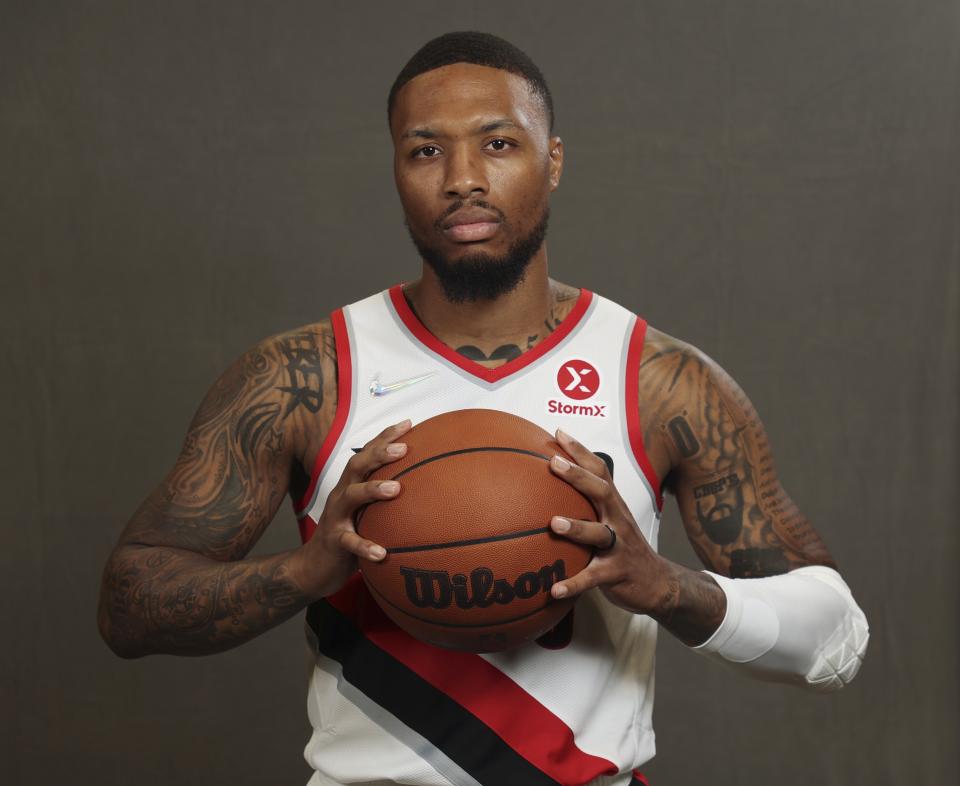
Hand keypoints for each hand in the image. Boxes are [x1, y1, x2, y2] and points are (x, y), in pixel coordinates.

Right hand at [293, 419, 411, 599]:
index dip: (385, 437)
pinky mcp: (333, 541)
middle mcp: (342, 494)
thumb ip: (388, 499)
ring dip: (372, 490)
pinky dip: (365, 546)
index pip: (367, 454)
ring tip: (396, 489)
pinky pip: (349, 542)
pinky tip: (382, 552)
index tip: (408, 424)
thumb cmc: (349, 534)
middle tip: (403, 449)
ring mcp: (335, 517)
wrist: (315, 566)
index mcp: (352, 484)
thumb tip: (428, 490)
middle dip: (379, 454)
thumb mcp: (368, 513)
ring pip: (351, 497)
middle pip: (356, 466)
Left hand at [547, 429, 671, 615]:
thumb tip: (546, 490)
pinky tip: (554, 590)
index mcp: (613, 506)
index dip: (580, 451)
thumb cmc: (623, 548)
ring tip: (554, 524)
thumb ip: (585, 505)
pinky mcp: (616, 574)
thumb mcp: (609, 522)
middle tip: (553, 464)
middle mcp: (618, 521)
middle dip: (578, 476)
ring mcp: (619, 547)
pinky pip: (593, 578)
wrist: (659, 583)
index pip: (599, 471)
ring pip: (599, 534)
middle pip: (601, 492)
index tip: (558, 433)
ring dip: (577, 528)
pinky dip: (573, 584)